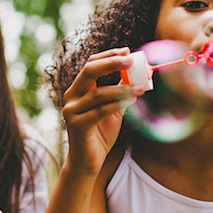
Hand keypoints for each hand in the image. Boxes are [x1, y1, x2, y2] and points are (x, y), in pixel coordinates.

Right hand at [62, 47, 145, 175]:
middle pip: (89, 71)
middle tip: (131, 60)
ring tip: (141, 87)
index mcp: (78, 90)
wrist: (88, 161)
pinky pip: (100, 111)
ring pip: (98, 93)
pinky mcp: (77, 125)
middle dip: (111, 63)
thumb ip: (120, 92)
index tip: (127, 51)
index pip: (90, 64)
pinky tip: (132, 100)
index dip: (108, 55)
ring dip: (122, 88)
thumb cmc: (100, 134)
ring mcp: (72, 111)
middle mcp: (71, 97)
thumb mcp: (112, 109)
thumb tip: (137, 74)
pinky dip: (117, 104)